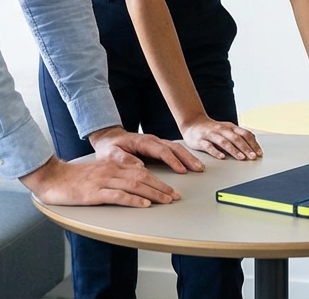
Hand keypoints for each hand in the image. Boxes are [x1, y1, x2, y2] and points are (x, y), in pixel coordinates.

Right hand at [20, 155, 178, 207]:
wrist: (51, 177)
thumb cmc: (71, 179)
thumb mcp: (96, 174)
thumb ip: (112, 176)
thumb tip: (131, 183)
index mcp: (112, 166)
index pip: (140, 173)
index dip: (157, 181)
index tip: (170, 190)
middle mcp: (110, 171)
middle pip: (142, 178)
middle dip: (161, 187)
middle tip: (175, 196)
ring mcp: (102, 181)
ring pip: (134, 186)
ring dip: (153, 194)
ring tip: (166, 200)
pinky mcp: (94, 193)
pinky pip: (118, 196)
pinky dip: (133, 200)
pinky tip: (144, 205)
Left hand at [88, 127, 204, 173]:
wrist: (109, 138)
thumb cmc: (110, 147)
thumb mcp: (110, 153)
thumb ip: (122, 158)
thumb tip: (138, 165)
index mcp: (142, 142)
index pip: (161, 150)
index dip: (172, 160)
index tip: (181, 170)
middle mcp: (152, 140)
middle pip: (174, 147)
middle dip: (187, 158)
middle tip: (198, 168)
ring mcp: (156, 143)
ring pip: (176, 147)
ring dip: (188, 157)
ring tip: (199, 167)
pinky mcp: (157, 147)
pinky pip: (174, 150)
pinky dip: (184, 156)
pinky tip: (190, 164)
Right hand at [180, 117, 262, 159]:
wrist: (192, 123)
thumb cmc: (212, 129)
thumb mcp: (227, 129)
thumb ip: (239, 135)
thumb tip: (254, 143)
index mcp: (230, 127)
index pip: (244, 134)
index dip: (253, 143)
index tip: (259, 153)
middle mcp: (221, 129)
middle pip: (236, 138)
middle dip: (246, 148)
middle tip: (253, 157)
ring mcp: (211, 134)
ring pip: (224, 142)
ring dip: (234, 150)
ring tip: (241, 158)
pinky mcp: (200, 140)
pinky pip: (209, 146)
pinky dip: (216, 152)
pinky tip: (222, 157)